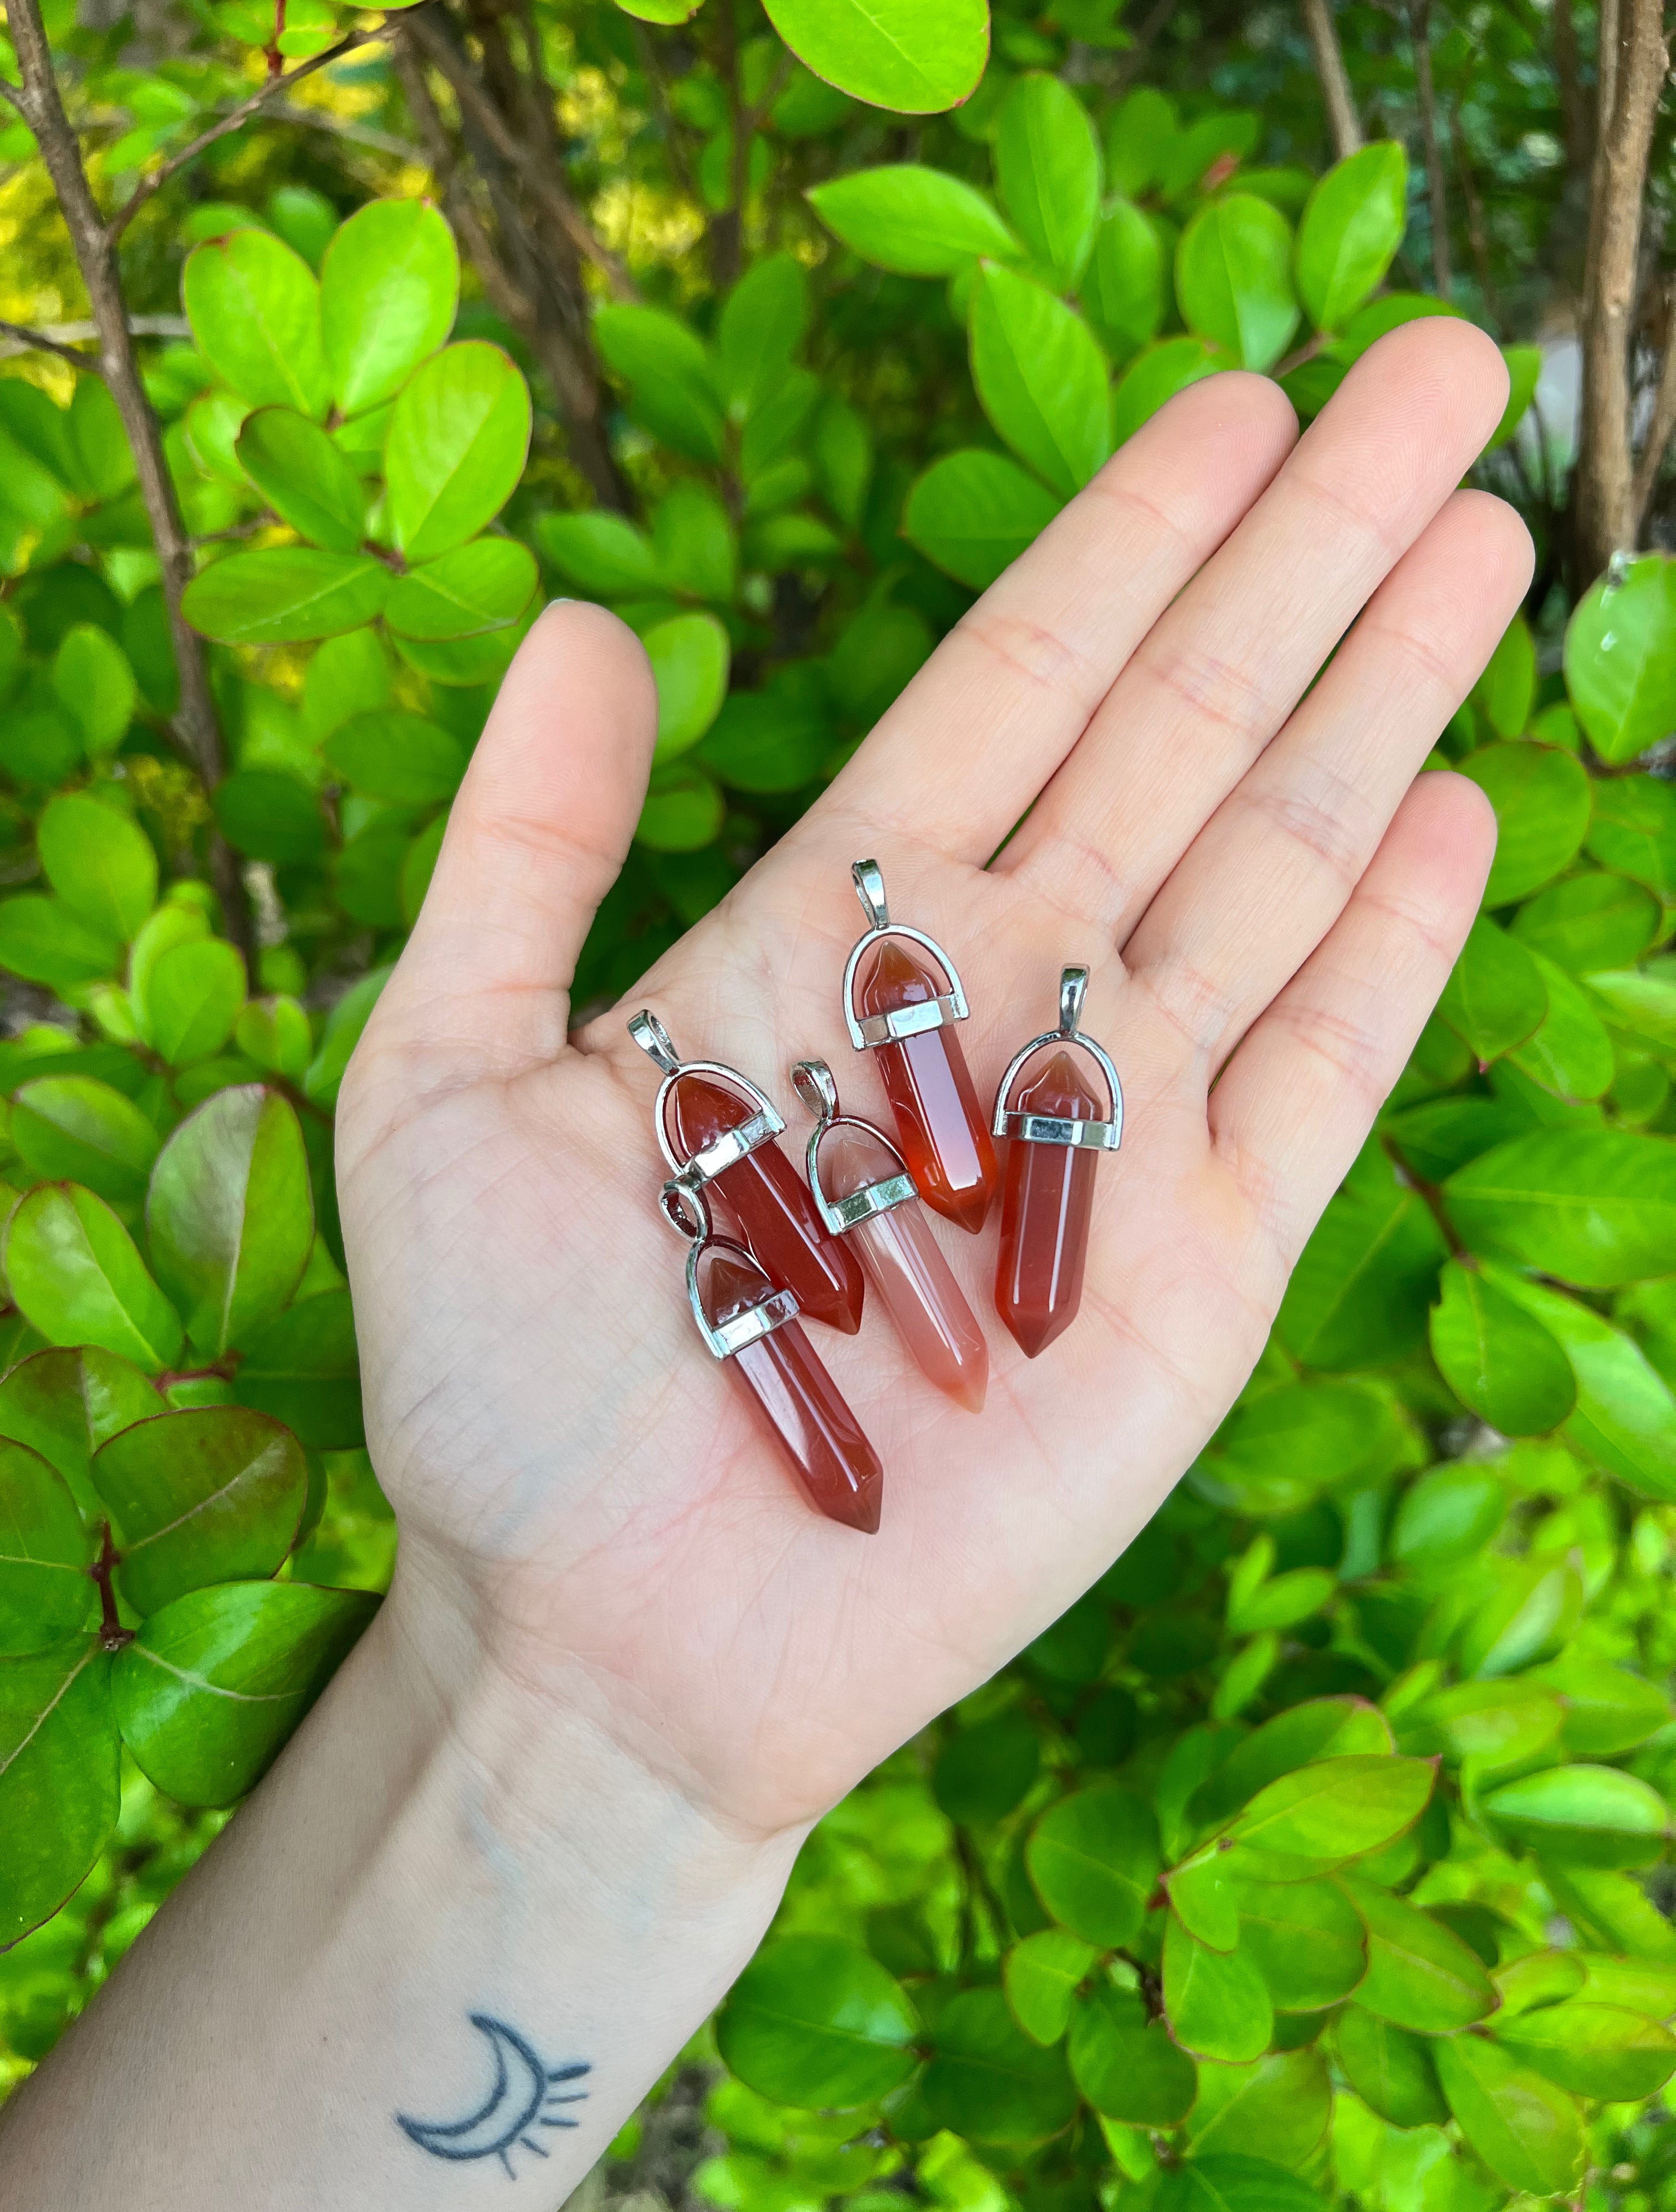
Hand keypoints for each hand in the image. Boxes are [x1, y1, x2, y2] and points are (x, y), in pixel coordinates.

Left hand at [337, 319, 1529, 1844]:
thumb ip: (521, 855)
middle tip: (1428, 374)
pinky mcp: (1187, 1275)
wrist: (606, 1643)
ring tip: (1475, 535)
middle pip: (1177, 738)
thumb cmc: (503, 1387)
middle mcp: (989, 1010)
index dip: (1122, 550)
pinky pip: (1309, 1080)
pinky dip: (1383, 950)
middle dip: (1305, 560)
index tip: (1227, 409)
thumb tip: (585, 622)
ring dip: (1377, 703)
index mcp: (831, 941)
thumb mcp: (443, 1083)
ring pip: (1271, 871)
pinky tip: (1452, 803)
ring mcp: (1103, 1139)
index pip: (1009, 696)